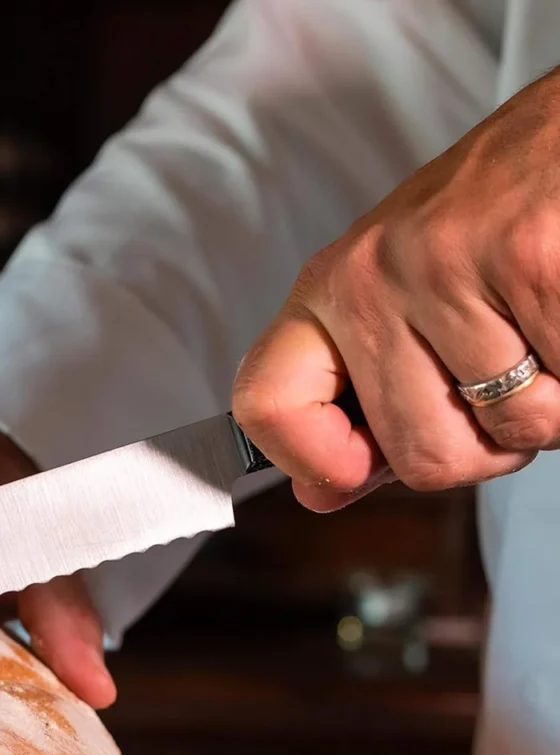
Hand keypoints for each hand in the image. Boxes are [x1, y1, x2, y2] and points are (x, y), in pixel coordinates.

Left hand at [233, 68, 559, 511]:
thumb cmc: (495, 223)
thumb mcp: (402, 302)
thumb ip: (365, 400)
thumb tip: (321, 491)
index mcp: (329, 290)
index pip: (265, 405)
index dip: (311, 463)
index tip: (354, 471)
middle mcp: (370, 276)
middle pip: (421, 457)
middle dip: (487, 443)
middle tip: (510, 376)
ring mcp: (445, 263)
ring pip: (512, 429)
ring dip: (554, 405)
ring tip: (548, 331)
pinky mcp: (529, 255)